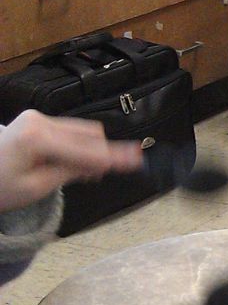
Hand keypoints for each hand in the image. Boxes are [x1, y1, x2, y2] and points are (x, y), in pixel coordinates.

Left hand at [0, 111, 143, 212]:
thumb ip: (71, 171)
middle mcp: (38, 120)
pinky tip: (80, 161)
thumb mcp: (36, 188)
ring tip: (92, 172)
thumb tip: (102, 164)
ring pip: (82, 131)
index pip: (83, 149)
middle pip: (87, 135)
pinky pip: (70, 129)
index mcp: (35, 138)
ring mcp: (38, 117)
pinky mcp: (38, 119)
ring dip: (91, 150)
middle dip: (104, 153)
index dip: (112, 157)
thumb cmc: (1, 187)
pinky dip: (79, 145)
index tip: (137, 160)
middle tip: (124, 167)